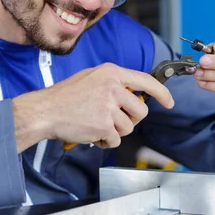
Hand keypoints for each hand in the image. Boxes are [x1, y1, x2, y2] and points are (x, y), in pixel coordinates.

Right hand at [12, 63, 173, 151]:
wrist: (46, 111)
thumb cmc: (64, 96)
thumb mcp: (90, 78)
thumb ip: (112, 83)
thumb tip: (132, 95)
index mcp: (111, 72)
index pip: (145, 81)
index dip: (161, 93)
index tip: (169, 102)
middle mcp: (113, 87)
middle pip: (140, 111)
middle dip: (130, 120)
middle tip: (113, 120)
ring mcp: (109, 106)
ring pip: (128, 127)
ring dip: (114, 131)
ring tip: (96, 125)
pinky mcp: (104, 124)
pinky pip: (115, 140)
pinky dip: (104, 141)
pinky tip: (91, 133)